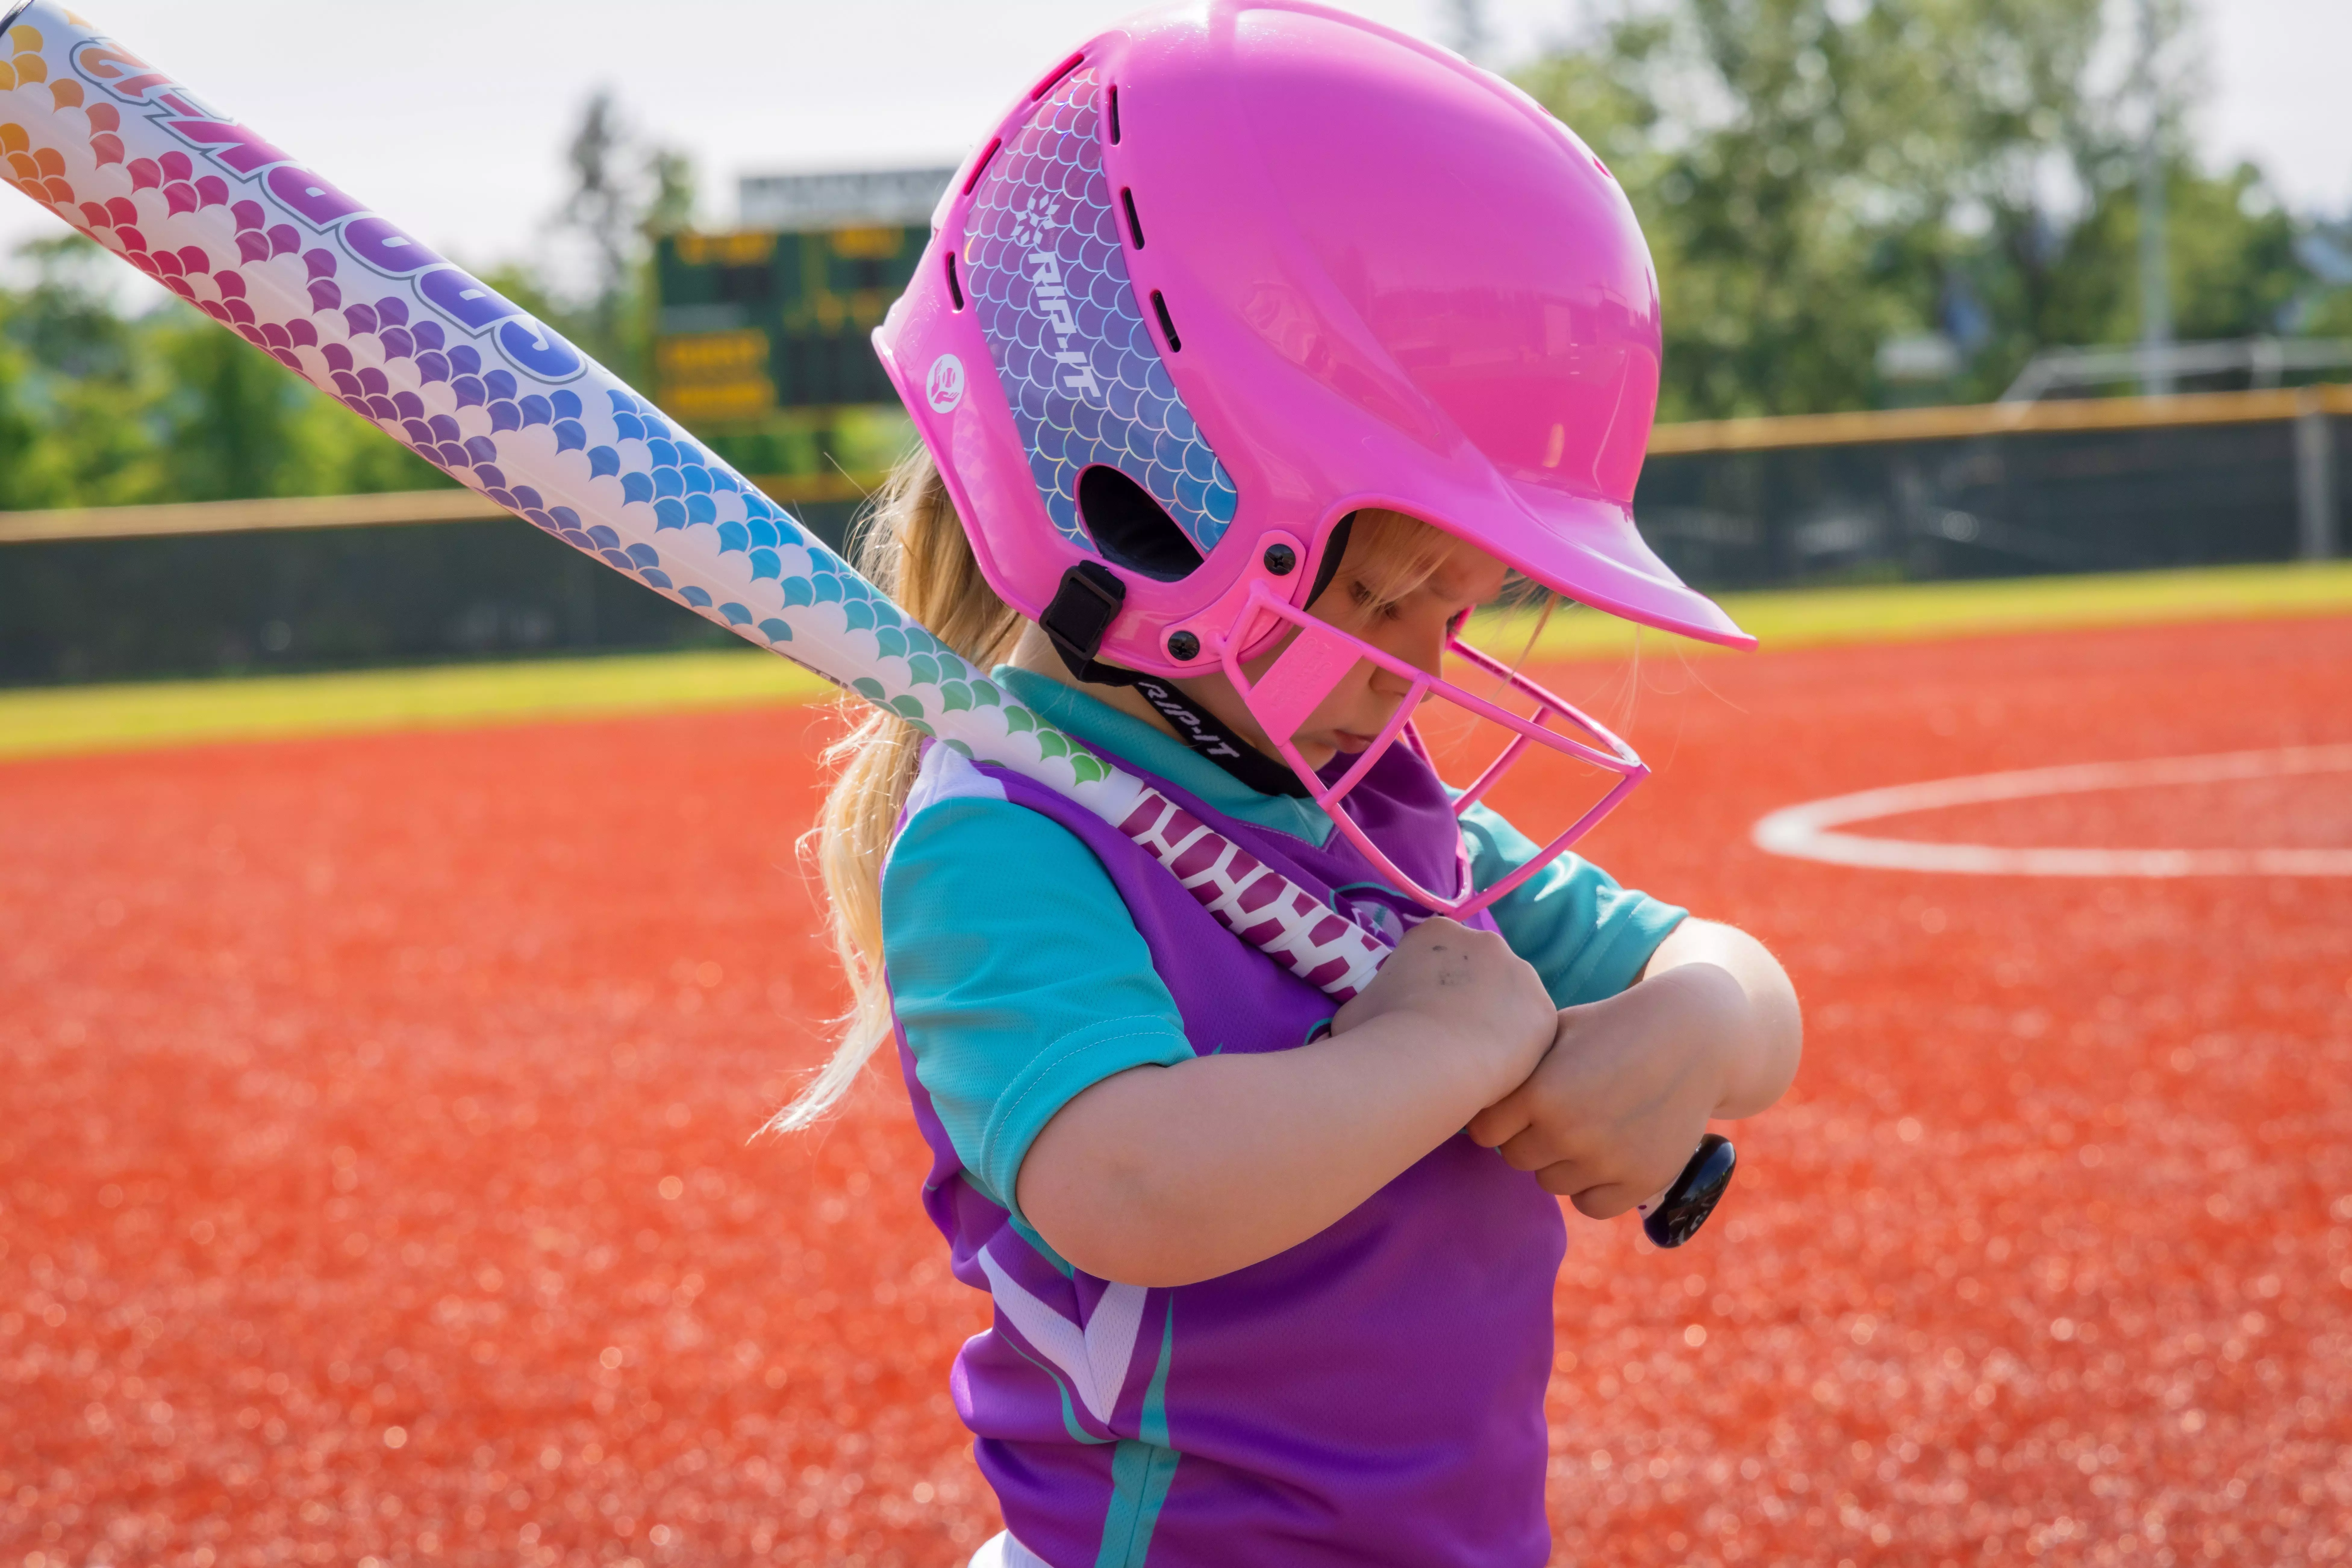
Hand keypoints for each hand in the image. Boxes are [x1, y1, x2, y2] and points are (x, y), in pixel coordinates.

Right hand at [1330, 917, 1556, 1099]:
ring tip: (1472, 1057)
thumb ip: (1371, 1001)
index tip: (1418, 1017)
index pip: (1436, 955)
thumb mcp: (1355, 1008)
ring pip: (1508, 997)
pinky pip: (1530, 1028)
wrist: (1425, 1062)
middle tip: (1447, 1039)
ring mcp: (1519, 971)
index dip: (1427, 988)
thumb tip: (1368, 1018)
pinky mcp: (1544, 1008)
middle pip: (1477, 970)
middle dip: (1466, 999)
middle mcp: (1483, 939)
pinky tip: (1496, 1069)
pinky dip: (1516, 1047)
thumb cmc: (1379, 1033)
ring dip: (1494, 1019)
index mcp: (1435, 932)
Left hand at [1466, 964, 1744, 1217]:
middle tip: (1557, 1110)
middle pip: (1515, 1158)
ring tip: (1588, 1124)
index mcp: (1539, 1091)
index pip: (1484, 1130)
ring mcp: (1606, 1160)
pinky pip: (1589, 1205)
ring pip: (1549, 1182)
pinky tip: (1605, 1153)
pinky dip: (1592, 1186)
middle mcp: (1568, 1131)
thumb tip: (1460, 1095)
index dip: (1497, 1115)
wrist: (1693, 1037)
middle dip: (1528, 1137)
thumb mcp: (1555, 1032)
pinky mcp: (1640, 1181)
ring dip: (1560, 1161)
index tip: (1516, 1102)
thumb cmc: (1612, 1029)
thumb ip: (1513, 1067)